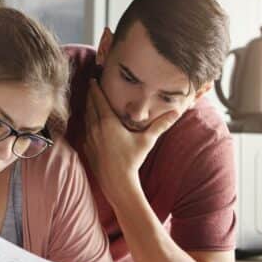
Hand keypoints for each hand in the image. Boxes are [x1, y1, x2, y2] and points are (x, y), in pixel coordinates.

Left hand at [83, 79, 179, 203]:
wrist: (117, 182)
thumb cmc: (132, 160)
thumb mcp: (147, 140)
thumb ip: (160, 125)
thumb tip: (176, 113)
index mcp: (108, 122)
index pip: (98, 100)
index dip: (95, 88)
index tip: (93, 79)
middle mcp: (95, 128)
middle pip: (90, 106)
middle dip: (90, 95)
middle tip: (90, 86)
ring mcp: (89, 139)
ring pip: (86, 118)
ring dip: (87, 108)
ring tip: (89, 101)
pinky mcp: (87, 148)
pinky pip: (85, 131)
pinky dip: (87, 124)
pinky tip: (89, 124)